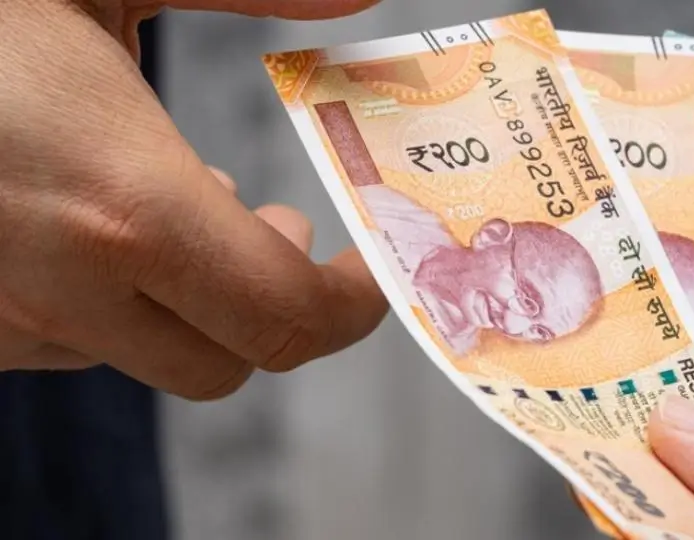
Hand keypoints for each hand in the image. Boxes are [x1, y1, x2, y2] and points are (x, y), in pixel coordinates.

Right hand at [0, 0, 386, 398]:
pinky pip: (68, 338)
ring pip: (147, 353)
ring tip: (188, 212)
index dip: (350, 305)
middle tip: (287, 232)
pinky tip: (94, 224)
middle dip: (282, 307)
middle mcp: (60, 283)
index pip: (284, 316)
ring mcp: (1, 316)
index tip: (373, 268)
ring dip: (194, 296)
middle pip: (231, 359)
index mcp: (120, 202)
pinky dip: (114, 293)